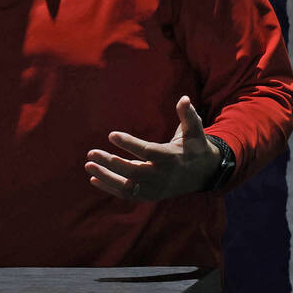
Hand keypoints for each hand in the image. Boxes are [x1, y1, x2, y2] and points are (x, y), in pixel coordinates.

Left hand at [84, 96, 221, 200]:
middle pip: (133, 172)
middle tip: (91, 153)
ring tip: (88, 165)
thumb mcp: (195, 131)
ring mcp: (155, 188)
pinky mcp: (150, 195)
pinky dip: (110, 188)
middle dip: (111, 163)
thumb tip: (184, 98)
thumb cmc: (194, 147)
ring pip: (128, 187)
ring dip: (107, 177)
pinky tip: (94, 178)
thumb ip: (188, 115)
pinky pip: (128, 195)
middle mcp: (162, 175)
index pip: (147, 151)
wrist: (204, 174)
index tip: (111, 135)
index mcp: (170, 158)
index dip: (129, 144)